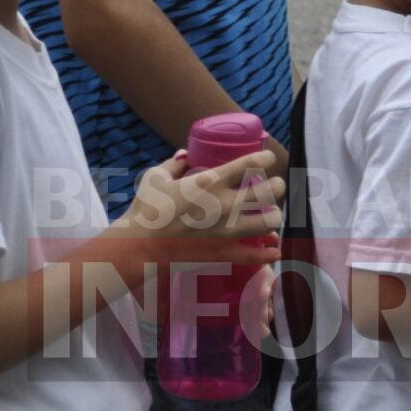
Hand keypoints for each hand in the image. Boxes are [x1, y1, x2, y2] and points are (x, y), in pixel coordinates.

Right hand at [122, 151, 284, 259]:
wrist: (134, 248)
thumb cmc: (144, 210)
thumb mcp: (155, 178)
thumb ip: (174, 164)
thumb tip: (185, 154)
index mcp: (211, 181)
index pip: (253, 162)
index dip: (266, 157)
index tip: (266, 158)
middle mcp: (225, 204)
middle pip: (271, 191)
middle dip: (277, 186)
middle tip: (273, 187)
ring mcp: (226, 230)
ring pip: (270, 222)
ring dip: (274, 217)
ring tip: (270, 215)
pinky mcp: (222, 254)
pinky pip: (254, 255)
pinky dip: (267, 254)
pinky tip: (274, 250)